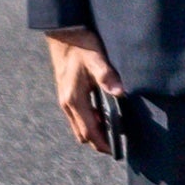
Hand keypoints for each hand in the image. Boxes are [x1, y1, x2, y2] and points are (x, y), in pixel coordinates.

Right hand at [43, 27, 124, 157]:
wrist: (63, 33)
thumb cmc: (80, 46)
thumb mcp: (96, 59)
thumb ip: (107, 77)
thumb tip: (120, 93)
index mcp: (73, 99)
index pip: (88, 131)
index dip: (101, 143)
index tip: (115, 151)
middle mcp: (67, 103)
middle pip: (82, 133)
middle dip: (99, 141)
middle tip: (118, 143)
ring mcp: (65, 99)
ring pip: (79, 125)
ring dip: (95, 130)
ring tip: (115, 129)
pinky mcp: (67, 94)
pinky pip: (79, 115)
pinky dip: (91, 120)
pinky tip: (105, 114)